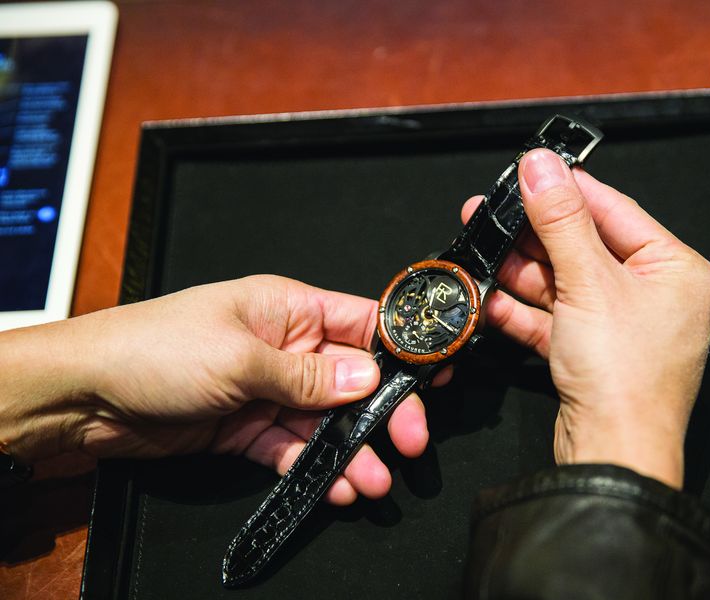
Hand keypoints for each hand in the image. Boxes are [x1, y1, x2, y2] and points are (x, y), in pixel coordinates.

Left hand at [0, 275, 435, 504]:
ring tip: (374, 480)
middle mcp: (285, 347)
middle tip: (409, 441)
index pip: (362, 322)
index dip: (402, 347)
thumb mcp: (242, 358)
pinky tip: (336, 485)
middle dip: (383, 411)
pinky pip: (293, 448)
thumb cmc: (155, 348)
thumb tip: (369, 377)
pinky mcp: (248, 427)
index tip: (436, 373)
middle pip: (352, 380)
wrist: (86, 397)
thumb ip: (310, 375)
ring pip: (326, 422)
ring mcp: (267, 389)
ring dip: (351, 450)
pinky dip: (314, 468)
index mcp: (288, 308)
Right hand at [463, 149, 709, 488]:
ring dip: (521, 271)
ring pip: (565, 283)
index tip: (531, 170)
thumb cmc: (625, 379)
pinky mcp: (593, 353)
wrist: (612, 456)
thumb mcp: (588, 283)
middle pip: (585, 247)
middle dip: (533, 234)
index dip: (569, 189)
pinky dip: (523, 310)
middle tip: (490, 212)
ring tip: (481, 250)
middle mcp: (655, 296)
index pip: (616, 212)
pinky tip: (490, 299)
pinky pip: (555, 319)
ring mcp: (622, 326)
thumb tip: (541, 166)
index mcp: (677, 270)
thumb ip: (560, 221)